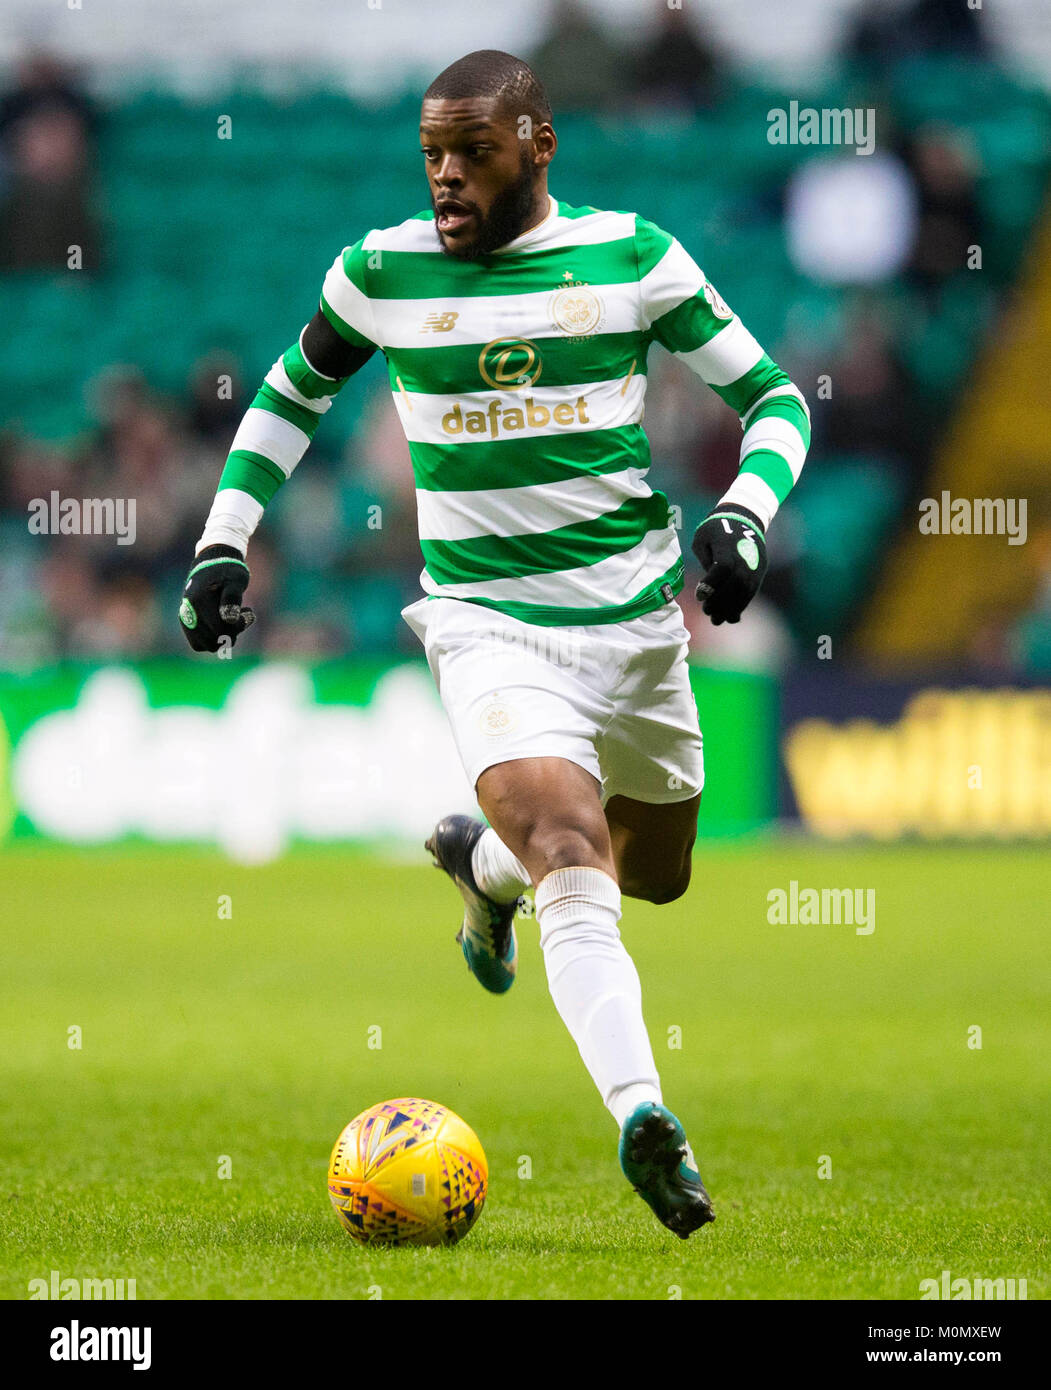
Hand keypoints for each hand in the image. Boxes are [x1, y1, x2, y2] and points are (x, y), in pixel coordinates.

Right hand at [178, 545, 254, 651]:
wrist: (211, 565)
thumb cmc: (228, 572)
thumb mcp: (236, 580)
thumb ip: (232, 598)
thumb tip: (229, 619)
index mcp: (199, 601)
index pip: (220, 629)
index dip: (238, 626)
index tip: (248, 612)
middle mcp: (188, 612)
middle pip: (215, 641)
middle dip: (233, 632)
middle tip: (243, 615)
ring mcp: (186, 620)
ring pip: (208, 645)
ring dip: (224, 637)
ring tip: (233, 620)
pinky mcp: (187, 624)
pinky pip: (199, 644)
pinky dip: (214, 639)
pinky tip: (223, 626)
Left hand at [690, 507, 766, 624]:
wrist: (744, 519)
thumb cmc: (717, 528)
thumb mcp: (702, 537)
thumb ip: (704, 559)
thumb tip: (707, 583)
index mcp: (729, 545)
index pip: (723, 568)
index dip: (711, 584)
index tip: (699, 596)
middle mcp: (745, 557)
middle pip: (736, 584)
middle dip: (720, 602)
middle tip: (706, 612)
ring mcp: (754, 566)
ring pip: (746, 592)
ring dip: (731, 609)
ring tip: (717, 620)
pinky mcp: (759, 572)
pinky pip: (751, 592)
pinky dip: (741, 606)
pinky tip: (730, 616)